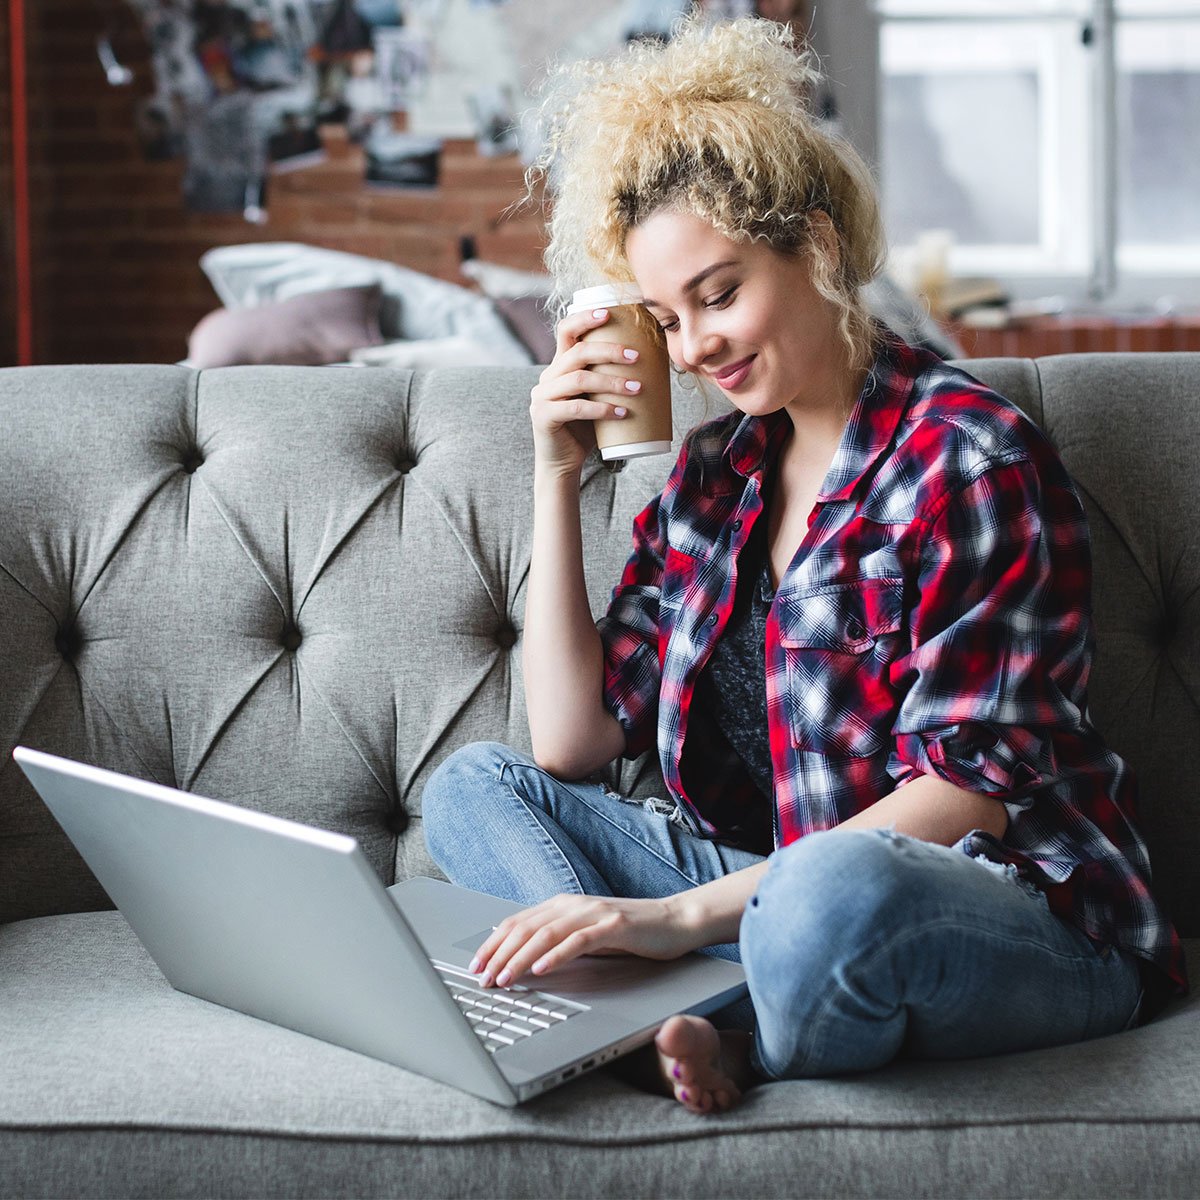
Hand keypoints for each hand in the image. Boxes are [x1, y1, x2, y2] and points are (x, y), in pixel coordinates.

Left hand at [469, 893, 700, 987]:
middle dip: (499, 954)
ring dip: (521, 958)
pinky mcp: (614, 925)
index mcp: (563, 905)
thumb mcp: (587, 935)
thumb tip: (523, 957)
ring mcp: (594, 913)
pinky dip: (557, 955)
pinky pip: (579, 941)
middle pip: (526, 928)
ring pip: (547, 933)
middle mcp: (574, 905)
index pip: (518, 923)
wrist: (675, 921)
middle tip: (482, 979)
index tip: (475, 966)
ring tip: (505, 979)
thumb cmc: (631, 932)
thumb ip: (559, 940)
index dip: (493, 945)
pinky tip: (543, 970)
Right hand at [528, 307, 641, 476]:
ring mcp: (542, 397)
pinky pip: (576, 408)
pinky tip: (622, 412)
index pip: (566, 330)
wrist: (563, 464)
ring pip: (579, 379)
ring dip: (612, 382)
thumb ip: (610, 380)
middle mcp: (547, 377)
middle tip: (637, 358)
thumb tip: (655, 365)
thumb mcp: (597, 399)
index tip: (609, 313)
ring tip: (637, 389)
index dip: (585, 318)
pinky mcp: (544, 417)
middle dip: (610, 351)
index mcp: (559, 366)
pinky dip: (602, 409)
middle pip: (578, 352)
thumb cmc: (586, 430)